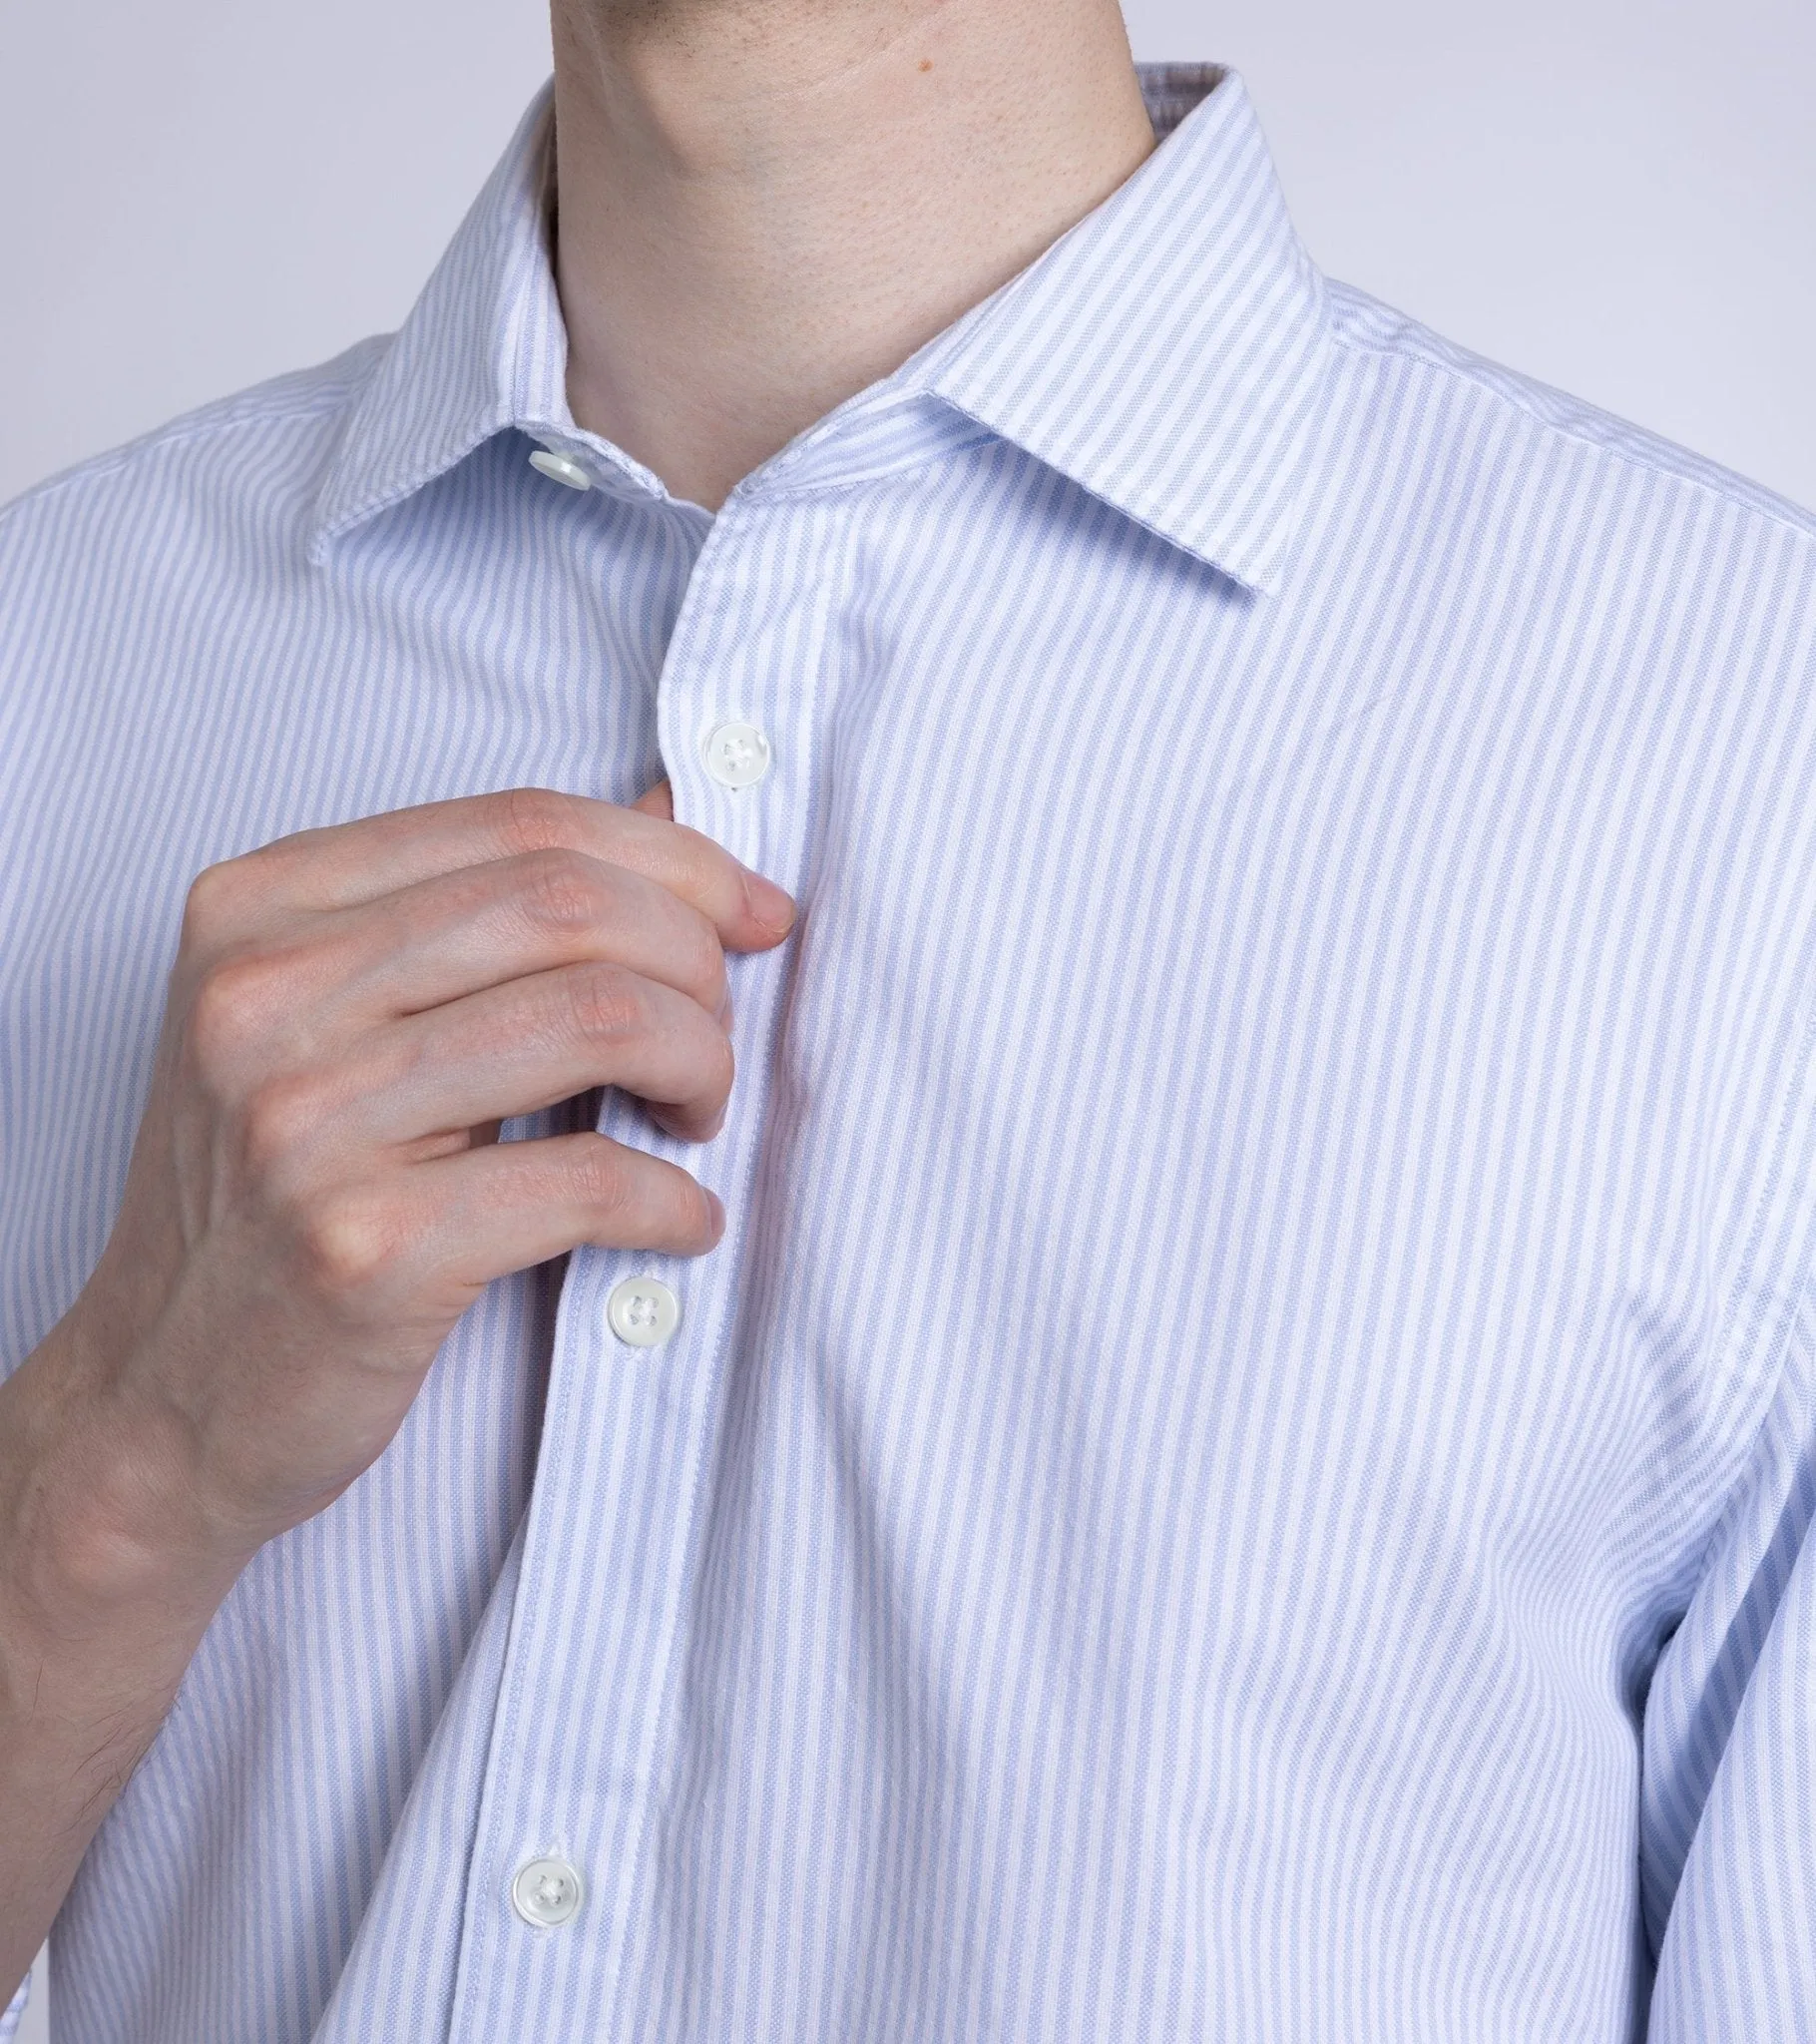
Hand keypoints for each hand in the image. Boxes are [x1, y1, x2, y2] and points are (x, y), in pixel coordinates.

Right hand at [30, 781, 794, 1589]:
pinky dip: (674, 1199)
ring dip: (700, 1068)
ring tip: (696, 1118)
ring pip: (598, 1018)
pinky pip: (591, 1179)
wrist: (165, 1395)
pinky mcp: (363, 1247)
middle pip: (569, 904)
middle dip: (696, 963)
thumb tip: (669, 816)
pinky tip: (681, 1219)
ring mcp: (306, 1123)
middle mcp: (266, 997)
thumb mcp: (345, 1022)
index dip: (675, 860)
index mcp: (261, 909)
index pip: (522, 826)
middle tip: (717, 1039)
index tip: (752, 913)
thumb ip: (490, 916)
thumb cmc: (274, 1201)